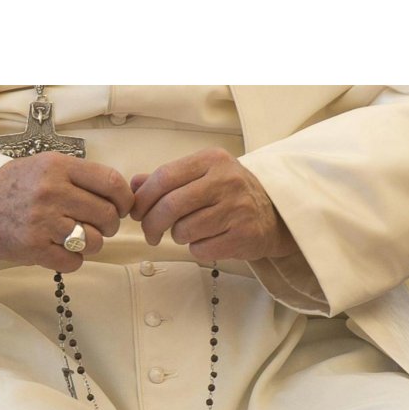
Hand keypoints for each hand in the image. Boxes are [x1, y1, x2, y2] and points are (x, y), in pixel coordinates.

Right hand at [0, 153, 134, 272]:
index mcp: (59, 167)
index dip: (125, 199)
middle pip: (107, 215)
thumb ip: (80, 176)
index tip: (123, 207)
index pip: (111, 182)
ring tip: (77, 238)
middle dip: (110, 225)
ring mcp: (42, 221)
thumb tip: (120, 195)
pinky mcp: (33, 247)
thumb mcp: (47, 166)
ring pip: (94, 241)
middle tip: (99, 226)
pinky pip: (73, 262)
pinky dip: (73, 261)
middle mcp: (52, 192)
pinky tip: (62, 251)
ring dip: (92, 244)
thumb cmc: (16, 186)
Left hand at [129, 147, 297, 261]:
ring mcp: (237, 208)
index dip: (143, 199)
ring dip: (177, 236)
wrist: (275, 214)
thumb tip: (133, 185)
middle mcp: (226, 180)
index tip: (136, 212)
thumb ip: (167, 179)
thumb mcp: (202, 176)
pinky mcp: (243, 235)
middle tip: (150, 233)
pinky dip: (196, 249)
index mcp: (212, 160)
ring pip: (183, 230)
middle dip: (151, 224)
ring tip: (188, 232)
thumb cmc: (230, 194)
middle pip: (170, 205)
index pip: (164, 177)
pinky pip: (200, 249)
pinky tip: (207, 241)